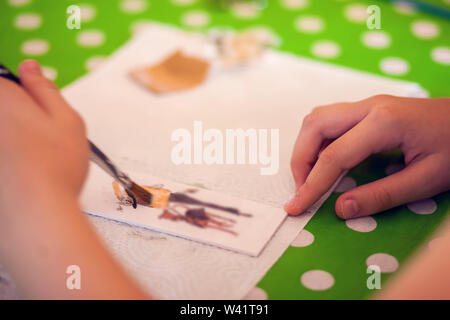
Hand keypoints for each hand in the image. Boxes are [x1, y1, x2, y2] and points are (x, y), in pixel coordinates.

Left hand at [0, 60, 88, 212]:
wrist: (34, 213)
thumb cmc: (55, 167)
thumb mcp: (68, 119)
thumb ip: (45, 88)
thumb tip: (29, 68)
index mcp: (1, 98)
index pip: (3, 81)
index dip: (22, 96)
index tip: (34, 113)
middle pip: (4, 113)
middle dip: (17, 122)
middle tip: (35, 142)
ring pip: (5, 135)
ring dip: (14, 142)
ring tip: (27, 164)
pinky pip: (4, 154)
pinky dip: (10, 162)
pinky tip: (18, 175)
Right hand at [285, 95, 449, 218]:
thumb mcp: (427, 180)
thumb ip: (382, 195)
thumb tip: (341, 209)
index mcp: (384, 123)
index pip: (333, 156)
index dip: (311, 185)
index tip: (296, 208)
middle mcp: (370, 106)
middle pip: (315, 126)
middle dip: (300, 161)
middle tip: (303, 189)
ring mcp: (368, 104)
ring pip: (318, 118)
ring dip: (306, 148)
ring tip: (311, 177)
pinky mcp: (369, 108)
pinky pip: (330, 119)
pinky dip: (318, 141)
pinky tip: (325, 160)